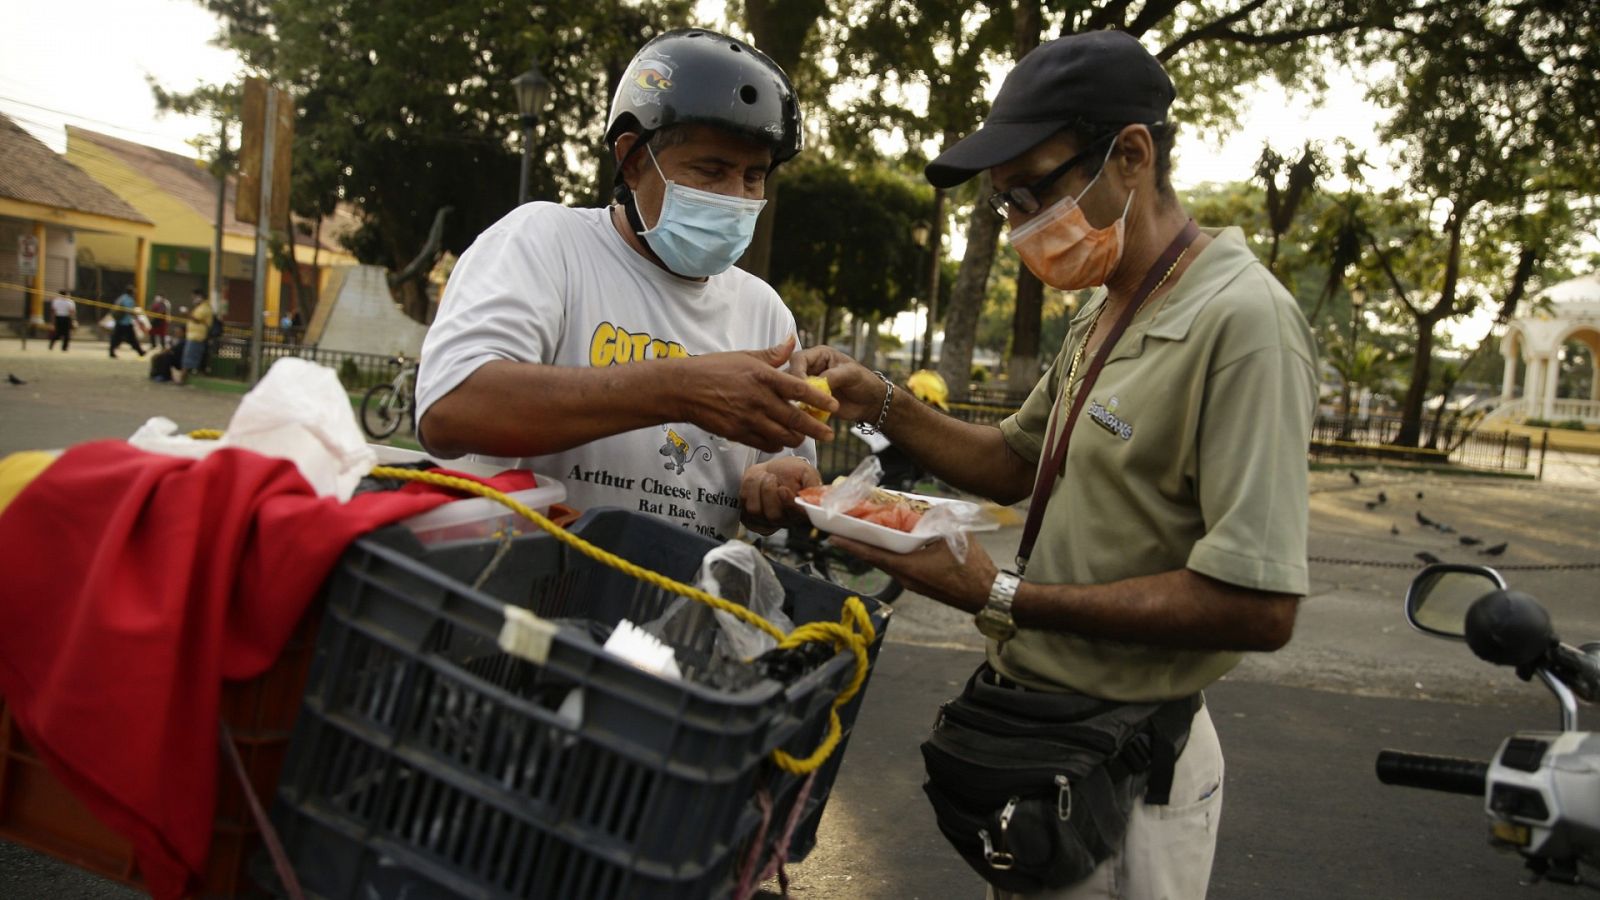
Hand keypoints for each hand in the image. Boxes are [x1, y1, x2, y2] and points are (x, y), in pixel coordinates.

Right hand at [672, 337, 837, 452]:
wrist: (683, 389)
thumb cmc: (713, 368)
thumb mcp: (744, 356)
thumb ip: (772, 354)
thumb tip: (793, 340)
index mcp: (762, 376)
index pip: (799, 389)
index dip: (820, 400)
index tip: (835, 407)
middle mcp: (758, 399)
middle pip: (795, 418)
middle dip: (816, 429)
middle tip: (830, 435)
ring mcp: (748, 418)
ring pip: (782, 435)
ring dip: (796, 438)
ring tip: (804, 438)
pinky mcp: (737, 433)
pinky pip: (764, 444)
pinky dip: (776, 444)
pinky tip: (780, 441)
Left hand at [740, 456, 820, 533]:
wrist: (770, 469)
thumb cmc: (791, 471)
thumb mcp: (806, 471)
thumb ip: (813, 483)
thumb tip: (816, 495)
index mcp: (802, 511)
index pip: (797, 516)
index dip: (788, 505)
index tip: (782, 489)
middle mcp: (786, 520)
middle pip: (774, 516)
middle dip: (768, 491)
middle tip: (771, 476)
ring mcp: (767, 522)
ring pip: (756, 511)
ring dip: (757, 487)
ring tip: (764, 476)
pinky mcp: (750, 518)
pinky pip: (743, 506)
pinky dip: (747, 489)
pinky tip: (756, 482)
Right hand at [794, 346, 888, 422]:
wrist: (871, 403)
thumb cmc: (864, 382)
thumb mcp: (851, 374)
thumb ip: (832, 375)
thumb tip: (814, 383)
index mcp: (818, 355)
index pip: (799, 359)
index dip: (796, 371)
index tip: (800, 386)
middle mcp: (810, 369)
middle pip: (789, 375)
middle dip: (792, 388)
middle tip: (798, 400)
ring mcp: (808, 387)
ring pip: (790, 392)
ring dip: (793, 401)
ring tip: (802, 410)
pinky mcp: (808, 402)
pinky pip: (797, 406)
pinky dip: (799, 412)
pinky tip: (805, 419)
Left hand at [827, 534, 997, 613]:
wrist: (988, 596)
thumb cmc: (972, 568)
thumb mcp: (956, 536)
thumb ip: (938, 519)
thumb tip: (924, 506)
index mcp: (909, 566)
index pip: (872, 553)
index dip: (851, 544)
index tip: (832, 536)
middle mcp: (905, 577)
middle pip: (875, 557)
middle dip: (859, 542)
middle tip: (845, 527)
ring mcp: (912, 583)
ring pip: (886, 562)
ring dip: (875, 548)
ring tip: (865, 531)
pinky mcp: (920, 585)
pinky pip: (899, 566)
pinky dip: (891, 553)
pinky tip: (894, 542)